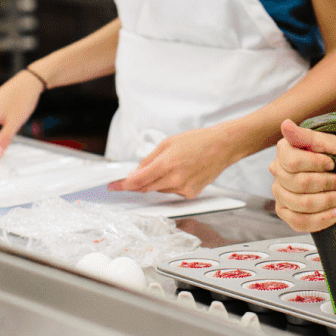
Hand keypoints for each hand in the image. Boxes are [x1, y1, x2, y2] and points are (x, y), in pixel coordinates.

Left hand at [112, 124, 250, 197]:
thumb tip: (135, 173)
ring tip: (168, 166)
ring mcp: (184, 189)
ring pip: (159, 190)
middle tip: (126, 180)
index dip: (123, 185)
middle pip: (146, 188)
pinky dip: (168, 184)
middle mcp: (175, 179)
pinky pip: (172, 192)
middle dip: (135, 185)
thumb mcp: (167, 144)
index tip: (113, 187)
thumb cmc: (197, 141)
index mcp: (167, 164)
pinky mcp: (191, 194)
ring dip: (154, 182)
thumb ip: (148, 160)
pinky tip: (178, 172)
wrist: (223, 146)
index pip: (138, 180)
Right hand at [270, 121, 335, 234]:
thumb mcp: (331, 144)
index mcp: (284, 151)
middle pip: (297, 184)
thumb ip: (308, 136)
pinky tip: (335, 213)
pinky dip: (321, 219)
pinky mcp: (286, 213)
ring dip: (327, 202)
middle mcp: (277, 172)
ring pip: (300, 204)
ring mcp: (280, 194)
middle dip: (326, 185)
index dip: (315, 165)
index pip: (291, 161)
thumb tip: (285, 124)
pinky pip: (298, 222)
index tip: (331, 164)